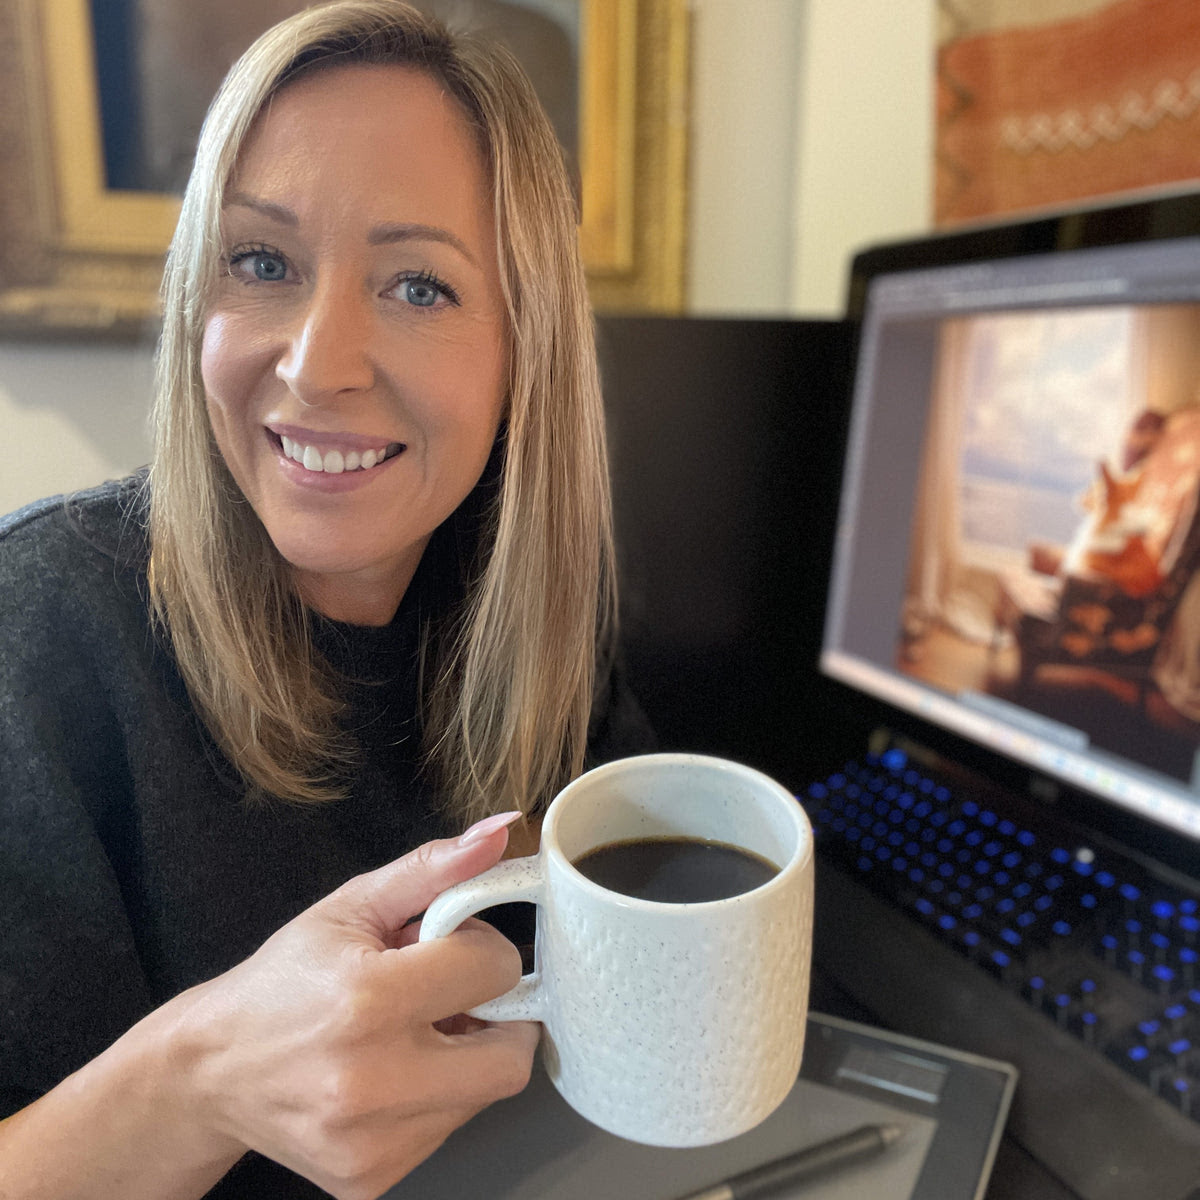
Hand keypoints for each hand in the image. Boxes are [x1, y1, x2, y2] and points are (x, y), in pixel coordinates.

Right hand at [180, 812, 538, 1199]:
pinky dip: (437, 1099)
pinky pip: (446, 1131)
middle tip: (459, 999)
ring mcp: (371, 1141)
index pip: (494, 972)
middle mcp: (373, 1080)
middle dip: (501, 1021)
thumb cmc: (285, 979)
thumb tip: (502, 832)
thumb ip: (432, 868)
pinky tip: (394, 1075)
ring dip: (467, 1059)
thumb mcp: (351, 907)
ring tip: (413, 1034)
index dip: (483, 950)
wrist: (211, 1071)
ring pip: (481, 1098)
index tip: (454, 948)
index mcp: (368, 999)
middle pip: (510, 1060)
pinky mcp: (370, 1178)